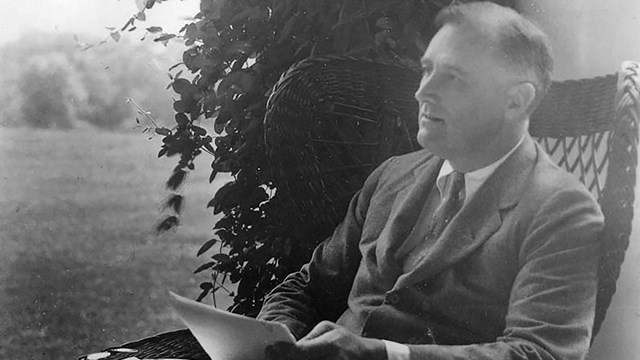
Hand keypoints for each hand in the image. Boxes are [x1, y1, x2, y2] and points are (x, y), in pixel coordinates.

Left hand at [265, 321, 385, 359]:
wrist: (369, 357)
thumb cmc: (346, 340)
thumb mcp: (329, 330)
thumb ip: (309, 339)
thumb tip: (288, 346)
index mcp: (330, 345)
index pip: (302, 351)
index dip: (283, 352)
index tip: (270, 349)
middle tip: (269, 355)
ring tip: (276, 358)